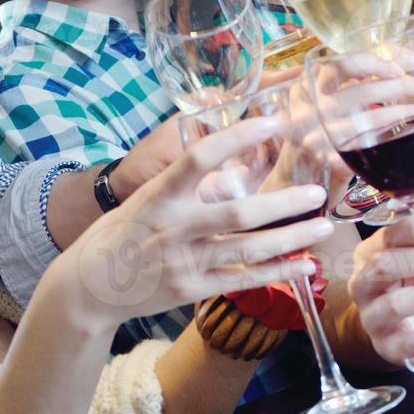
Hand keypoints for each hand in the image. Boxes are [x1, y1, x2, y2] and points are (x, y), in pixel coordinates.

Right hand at [61, 115, 332, 325]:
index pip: (200, 157)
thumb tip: (236, 174)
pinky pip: (242, 280)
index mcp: (160, 195)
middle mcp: (175, 227)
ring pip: (249, 250)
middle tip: (316, 192)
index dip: (237, 138)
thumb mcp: (148, 199)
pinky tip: (305, 266)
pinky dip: (277, 273)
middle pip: (239, 214)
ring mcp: (184, 261)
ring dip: (291, 239)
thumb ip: (189, 188)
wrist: (88, 286)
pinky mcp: (191, 290)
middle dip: (283, 203)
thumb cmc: (121, 232)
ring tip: (324, 227)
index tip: (272, 123)